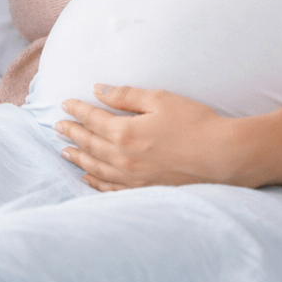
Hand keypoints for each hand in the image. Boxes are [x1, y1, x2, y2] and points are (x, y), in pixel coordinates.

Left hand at [56, 85, 254, 190]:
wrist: (224, 157)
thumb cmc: (195, 123)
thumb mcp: (159, 99)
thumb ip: (125, 95)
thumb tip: (97, 90)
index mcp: (125, 132)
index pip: (92, 119)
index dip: (77, 110)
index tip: (65, 104)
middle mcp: (123, 158)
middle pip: (89, 144)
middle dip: (71, 134)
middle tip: (57, 127)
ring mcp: (132, 178)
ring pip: (95, 168)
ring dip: (78, 158)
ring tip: (64, 152)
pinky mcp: (144, 191)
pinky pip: (111, 189)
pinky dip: (95, 183)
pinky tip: (87, 179)